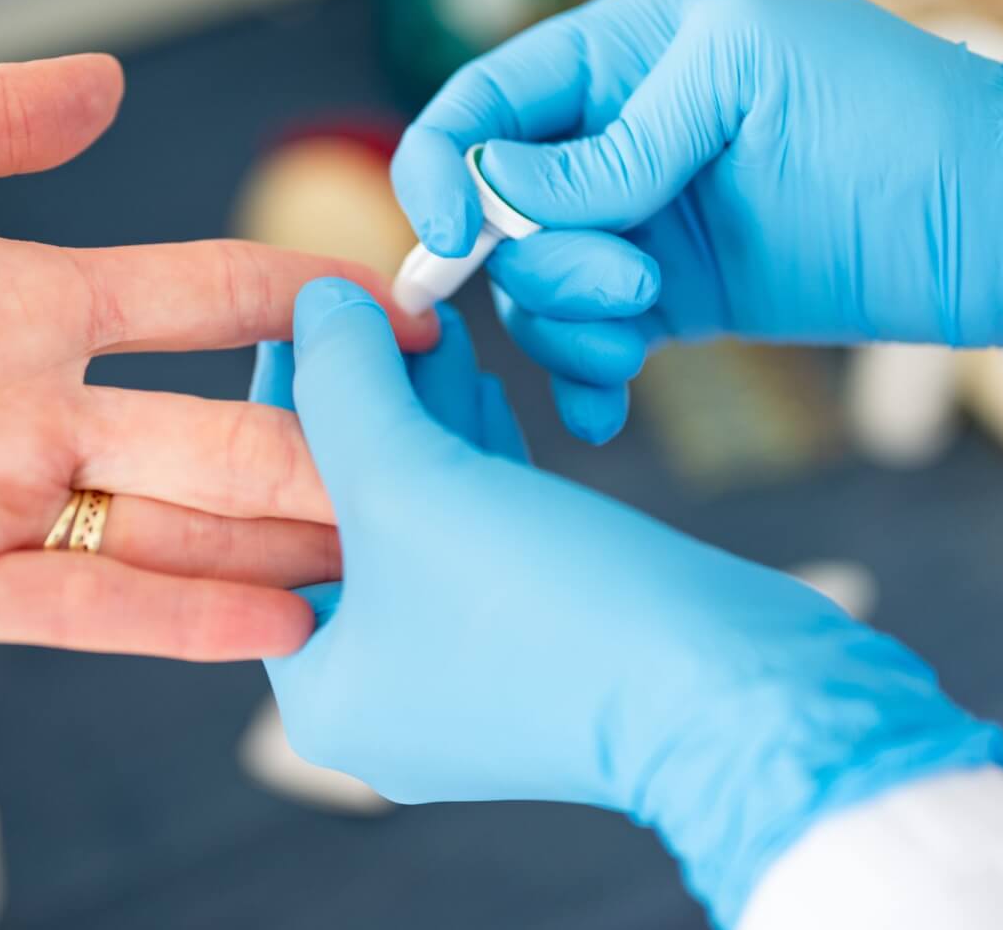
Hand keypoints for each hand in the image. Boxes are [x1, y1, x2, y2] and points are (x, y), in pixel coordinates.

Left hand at [253, 278, 1002, 926]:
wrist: (740, 693)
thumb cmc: (558, 607)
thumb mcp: (416, 481)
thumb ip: (346, 388)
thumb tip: (311, 304)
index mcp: (322, 690)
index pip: (263, 515)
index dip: (284, 400)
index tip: (301, 313)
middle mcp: (383, 698)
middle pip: (341, 516)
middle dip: (362, 405)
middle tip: (369, 307)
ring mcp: (466, 679)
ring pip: (418, 521)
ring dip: (425, 422)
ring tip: (430, 328)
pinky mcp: (540, 650)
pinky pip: (480, 539)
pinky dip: (476, 464)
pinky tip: (483, 390)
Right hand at [391, 0, 1002, 441]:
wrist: (999, 221)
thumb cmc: (894, 113)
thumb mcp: (746, 78)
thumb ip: (618, 137)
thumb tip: (502, 197)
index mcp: (626, 49)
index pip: (487, 99)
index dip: (440, 163)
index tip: (441, 237)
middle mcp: (617, 135)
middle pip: (496, 206)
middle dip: (537, 254)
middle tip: (628, 283)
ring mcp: (642, 223)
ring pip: (532, 281)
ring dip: (566, 315)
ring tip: (647, 325)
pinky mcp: (674, 300)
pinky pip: (584, 339)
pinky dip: (580, 375)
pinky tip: (606, 406)